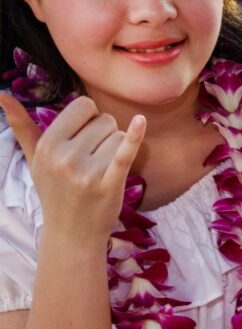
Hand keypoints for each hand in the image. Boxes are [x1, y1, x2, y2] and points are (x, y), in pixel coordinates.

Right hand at [0, 94, 144, 238]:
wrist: (72, 234)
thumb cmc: (55, 191)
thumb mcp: (34, 159)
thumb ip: (21, 126)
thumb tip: (1, 94)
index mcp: (47, 145)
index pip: (83, 106)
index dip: (90, 119)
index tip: (84, 137)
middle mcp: (64, 156)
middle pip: (105, 120)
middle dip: (104, 136)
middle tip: (93, 160)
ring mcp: (86, 171)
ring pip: (119, 135)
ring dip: (117, 150)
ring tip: (102, 170)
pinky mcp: (108, 184)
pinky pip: (124, 153)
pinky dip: (134, 138)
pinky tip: (140, 122)